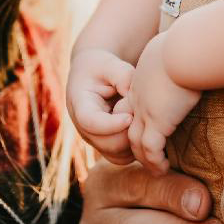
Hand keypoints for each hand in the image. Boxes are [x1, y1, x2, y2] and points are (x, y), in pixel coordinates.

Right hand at [66, 47, 135, 163]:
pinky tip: (143, 130)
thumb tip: (133, 94)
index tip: (130, 116)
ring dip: (134, 142)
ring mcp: (94, 140)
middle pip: (106, 143)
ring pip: (116, 155)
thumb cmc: (102, 68)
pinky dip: (135, 150)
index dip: (111, 124)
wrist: (93, 76)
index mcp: (80, 105)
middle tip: (142, 116)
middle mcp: (83, 128)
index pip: (91, 122)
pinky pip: (122, 158)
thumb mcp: (111, 65)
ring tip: (142, 121)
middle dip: (128, 133)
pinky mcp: (105, 147)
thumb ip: (123, 76)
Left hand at [126, 33, 201, 171]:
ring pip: (136, 140)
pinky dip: (155, 161)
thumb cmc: (194, 42)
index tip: (152, 125)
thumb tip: (206, 49)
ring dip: (144, 157)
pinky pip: (150, 149)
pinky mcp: (157, 122)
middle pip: (130, 122)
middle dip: (136, 139)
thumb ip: (189, 50)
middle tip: (148, 153)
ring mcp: (145, 109)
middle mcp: (139, 93)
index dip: (141, 114)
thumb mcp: (184, 43)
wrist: (186, 49)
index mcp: (144, 74)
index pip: (136, 99)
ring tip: (155, 168)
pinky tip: (163, 169)